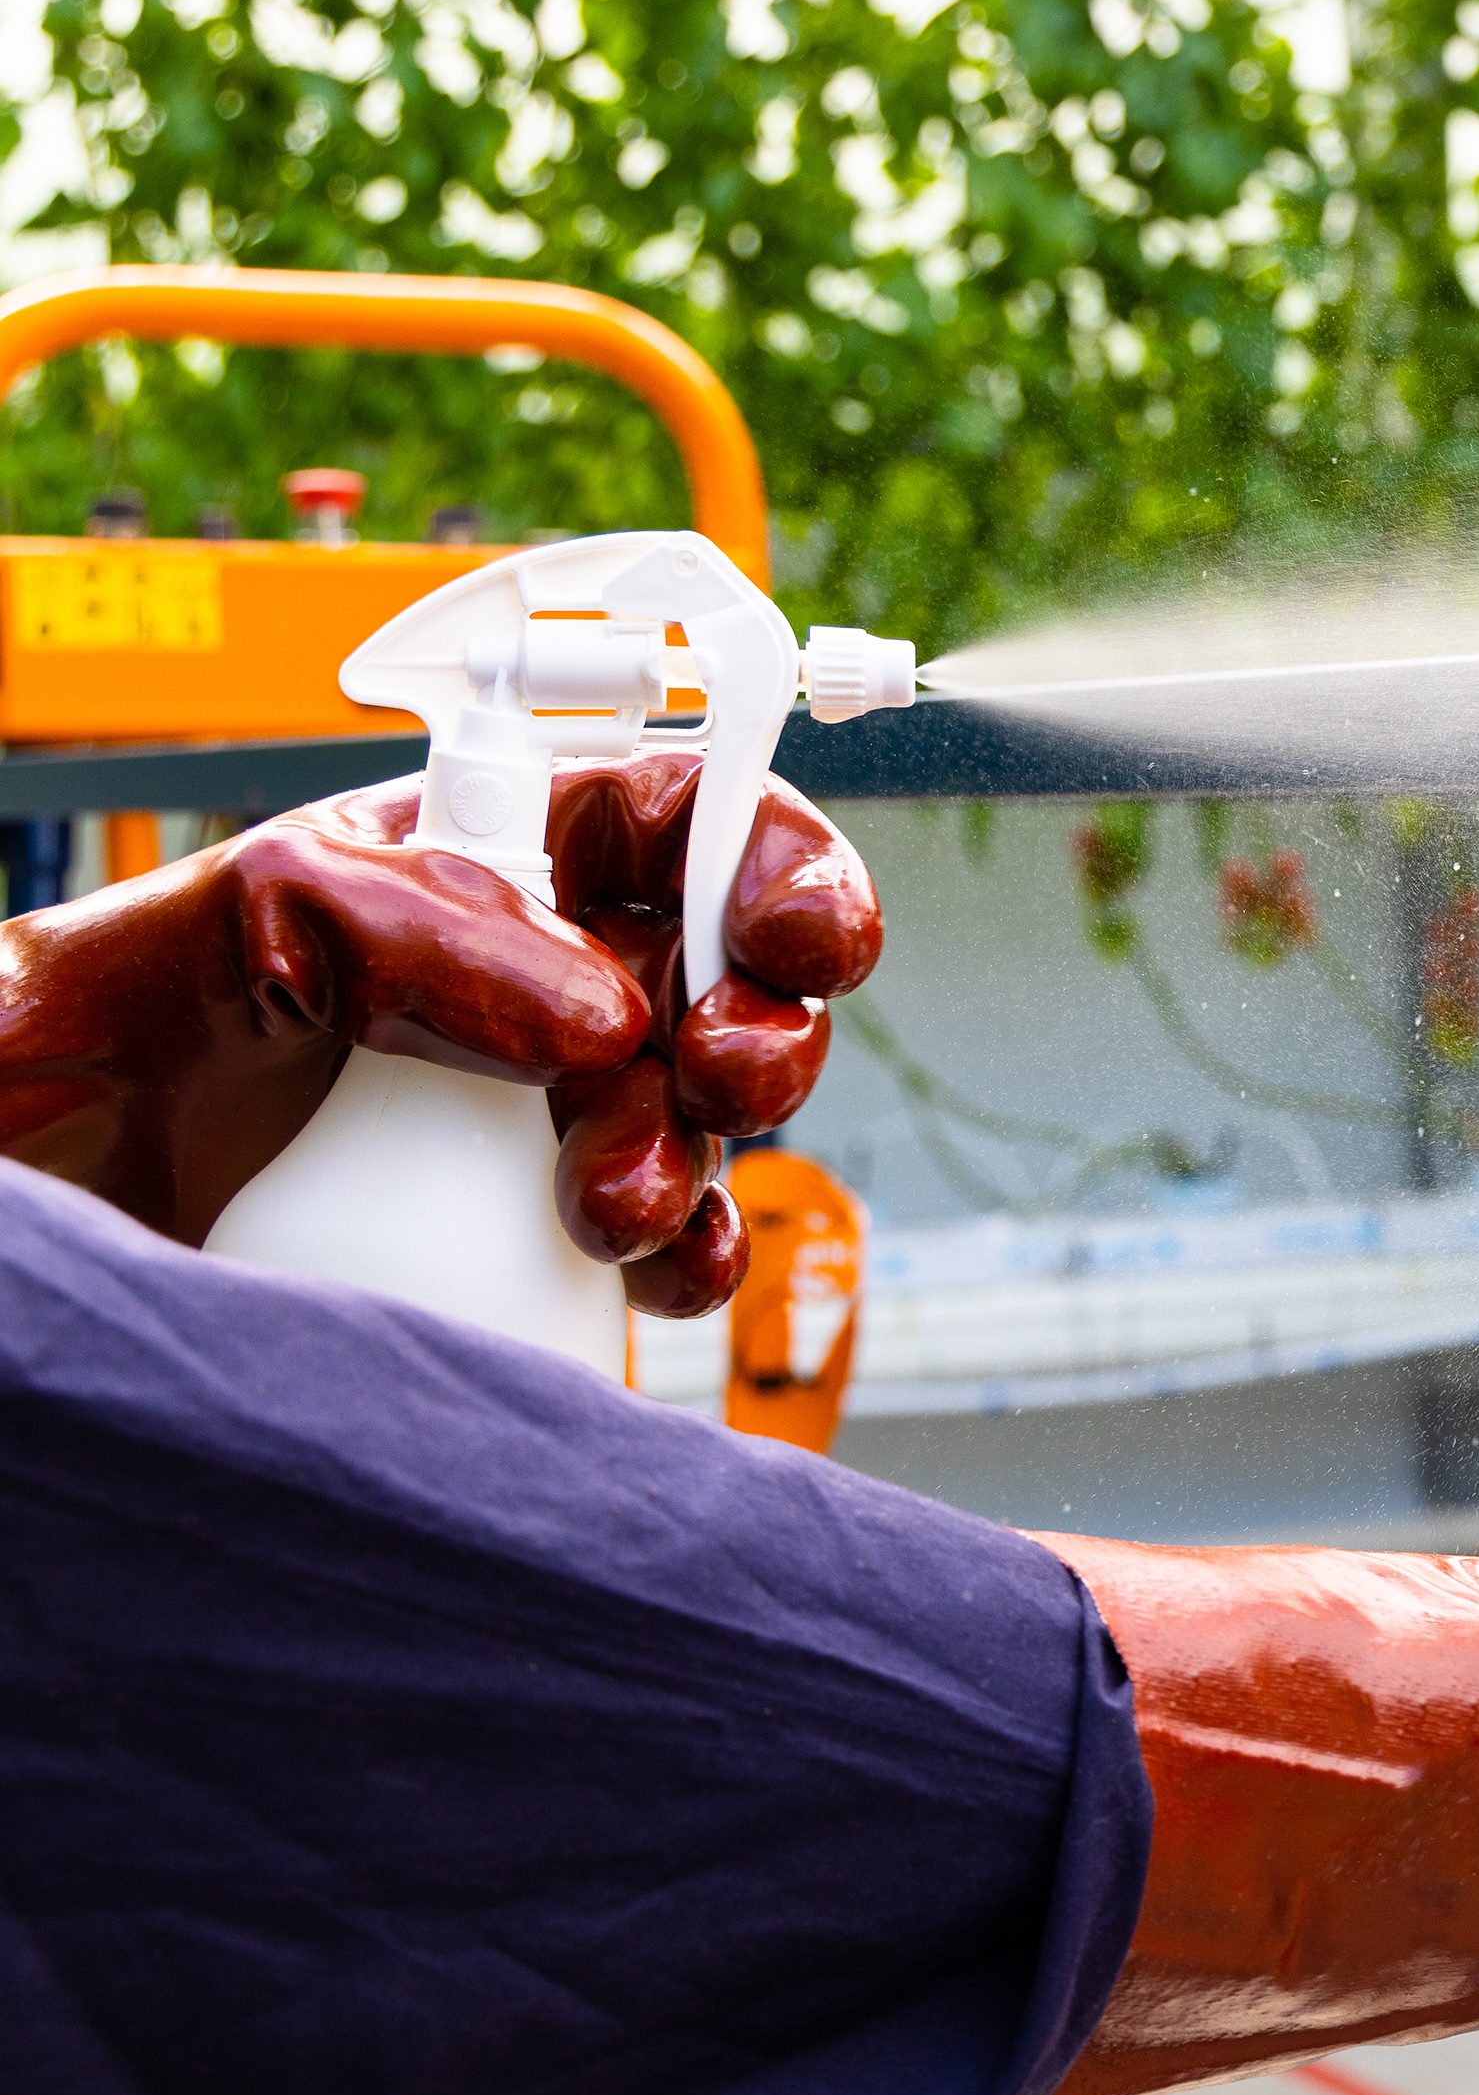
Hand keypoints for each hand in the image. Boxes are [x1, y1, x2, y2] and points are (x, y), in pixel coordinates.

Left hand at [0, 752, 880, 1313]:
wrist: (12, 1274)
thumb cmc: (32, 1076)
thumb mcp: (185, 941)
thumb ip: (378, 923)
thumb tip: (594, 1009)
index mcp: (436, 873)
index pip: (649, 817)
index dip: (759, 845)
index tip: (785, 925)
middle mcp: (500, 995)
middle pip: (716, 976)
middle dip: (757, 1021)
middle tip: (715, 1076)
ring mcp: (512, 1132)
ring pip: (700, 1120)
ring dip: (703, 1158)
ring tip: (613, 1211)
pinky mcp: (504, 1255)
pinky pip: (659, 1249)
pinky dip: (690, 1263)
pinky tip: (649, 1277)